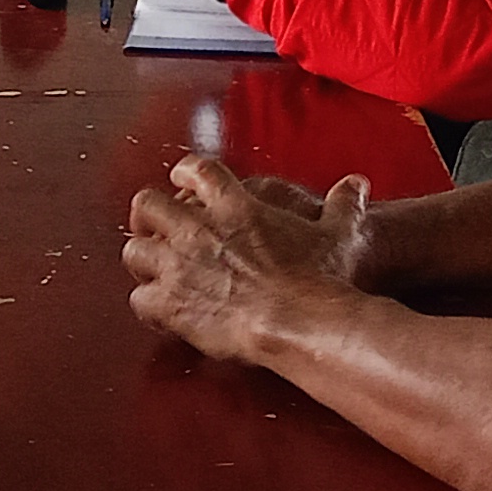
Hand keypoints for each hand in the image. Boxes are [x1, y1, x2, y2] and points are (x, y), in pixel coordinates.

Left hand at [123, 158, 375, 361]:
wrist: (299, 320)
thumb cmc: (318, 277)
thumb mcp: (339, 232)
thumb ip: (344, 205)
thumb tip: (357, 185)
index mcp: (234, 206)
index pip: (195, 170)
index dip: (184, 173)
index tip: (181, 180)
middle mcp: (198, 230)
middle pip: (147, 204)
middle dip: (147, 217)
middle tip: (154, 230)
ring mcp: (179, 266)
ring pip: (134, 252)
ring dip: (143, 262)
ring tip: (155, 273)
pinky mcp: (172, 304)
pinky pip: (139, 301)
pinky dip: (148, 307)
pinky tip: (163, 314)